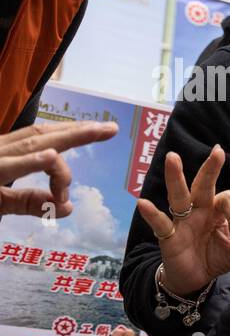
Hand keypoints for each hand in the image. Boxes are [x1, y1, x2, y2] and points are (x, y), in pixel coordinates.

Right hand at [0, 121, 117, 216]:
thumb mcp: (0, 202)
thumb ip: (28, 203)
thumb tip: (67, 207)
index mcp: (4, 154)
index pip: (42, 138)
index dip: (71, 133)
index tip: (100, 131)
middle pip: (42, 136)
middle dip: (78, 131)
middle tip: (111, 128)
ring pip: (31, 146)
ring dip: (66, 139)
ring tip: (95, 132)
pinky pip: (7, 167)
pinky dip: (30, 162)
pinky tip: (52, 157)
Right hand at [137, 146, 229, 295]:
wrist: (196, 278)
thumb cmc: (216, 257)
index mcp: (219, 211)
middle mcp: (200, 210)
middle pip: (204, 186)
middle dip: (210, 169)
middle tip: (217, 151)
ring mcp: (182, 221)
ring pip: (179, 196)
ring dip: (176, 178)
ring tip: (172, 158)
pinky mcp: (168, 235)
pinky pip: (160, 223)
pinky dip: (151, 214)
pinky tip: (143, 203)